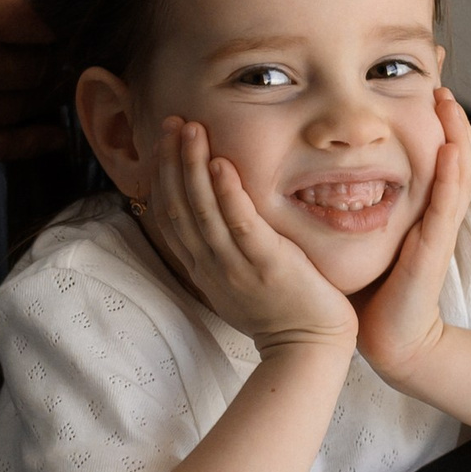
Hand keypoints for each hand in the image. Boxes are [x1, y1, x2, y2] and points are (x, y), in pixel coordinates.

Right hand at [0, 0, 63, 159]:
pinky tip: (51, 135)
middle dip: (50, 53)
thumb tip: (11, 0)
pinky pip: (4, 146)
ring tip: (43, 80)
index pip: (49, 19)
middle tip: (49, 47)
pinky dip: (34, 141)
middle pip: (45, 64)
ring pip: (29, 103)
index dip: (59, 15)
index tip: (57, 14)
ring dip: (41, 91)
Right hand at [140, 117, 355, 357]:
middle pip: (179, 207)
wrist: (308, 349)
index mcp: (202, 268)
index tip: (163, 142)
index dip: (162, 176)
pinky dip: (228, 193)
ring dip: (193, 166)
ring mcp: (236, 266)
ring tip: (190, 129)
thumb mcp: (238, 282)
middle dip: (171, 161)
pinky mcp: (267, 265)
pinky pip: (240, 225)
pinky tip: (223, 163)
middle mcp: (211, 265)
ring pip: (203, 211)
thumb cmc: (281, 313)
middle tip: (170, 122)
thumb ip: (223, 251)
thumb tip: (215, 218)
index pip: (170, 216)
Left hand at [356, 90, 470, 388]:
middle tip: (440, 73)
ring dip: (458, 132)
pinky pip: (448, 207)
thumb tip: (326, 165)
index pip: (436, 149)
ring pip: (461, 171)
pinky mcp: (435, 250)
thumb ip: (354, 199)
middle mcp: (437, 212)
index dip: (434, 115)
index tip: (422, 76)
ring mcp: (439, 230)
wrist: (388, 338)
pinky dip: (451, 176)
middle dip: (452, 113)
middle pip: (459, 150)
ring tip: (447, 99)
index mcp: (423, 206)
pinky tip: (448, 150)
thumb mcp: (364, 231)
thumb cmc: (374, 286)